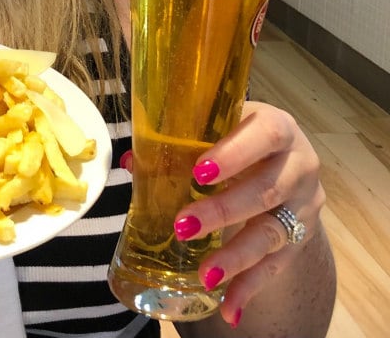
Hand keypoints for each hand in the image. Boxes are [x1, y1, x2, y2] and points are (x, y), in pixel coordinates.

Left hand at [172, 102, 325, 326]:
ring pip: (272, 232)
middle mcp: (298, 164)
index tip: (199, 172)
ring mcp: (304, 203)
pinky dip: (250, 287)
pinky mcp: (302, 236)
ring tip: (205, 274)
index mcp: (277, 126)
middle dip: (223, 210)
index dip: (235, 154)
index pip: (265, 135)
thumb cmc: (237, 137)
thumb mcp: (217, 129)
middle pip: (267, 189)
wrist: (282, 158)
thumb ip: (177, 142)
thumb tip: (130, 163)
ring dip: (236, 257)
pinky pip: (277, 265)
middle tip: (183, 226)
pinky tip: (229, 308)